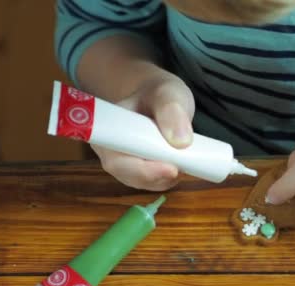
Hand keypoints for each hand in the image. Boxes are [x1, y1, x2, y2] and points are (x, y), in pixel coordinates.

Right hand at [92, 74, 194, 190]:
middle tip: (181, 170)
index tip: (169, 168)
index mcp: (109, 126)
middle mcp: (111, 148)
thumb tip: (181, 141)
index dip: (139, 168)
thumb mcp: (168, 93)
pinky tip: (180, 165)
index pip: (115, 154)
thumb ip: (172, 111)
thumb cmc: (159, 94)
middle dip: (156, 177)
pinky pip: (151, 182)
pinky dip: (167, 178)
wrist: (159, 98)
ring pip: (141, 181)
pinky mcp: (137, 170)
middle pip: (127, 173)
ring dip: (165, 178)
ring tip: (185, 161)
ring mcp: (124, 161)